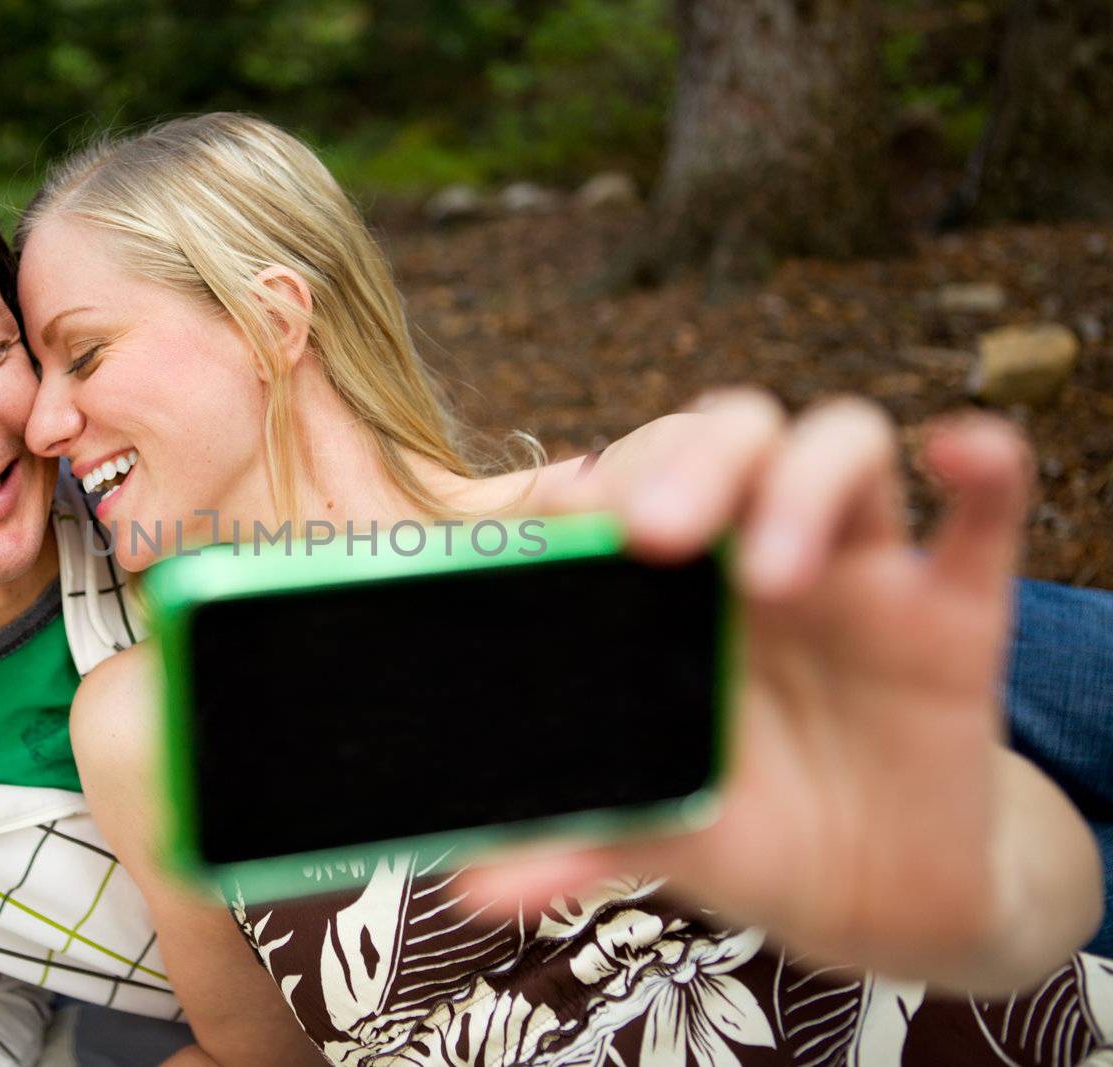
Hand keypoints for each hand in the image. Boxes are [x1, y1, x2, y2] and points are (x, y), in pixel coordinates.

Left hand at [466, 389, 1099, 989]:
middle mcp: (759, 552)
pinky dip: (985, 464)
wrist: (864, 896)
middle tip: (651, 533)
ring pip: (843, 448)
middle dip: (691, 463)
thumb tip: (472, 885)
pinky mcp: (955, 616)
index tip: (563, 522)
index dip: (601, 481)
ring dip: (803, 486)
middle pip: (732, 437)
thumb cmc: (737, 827)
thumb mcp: (655, 830)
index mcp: (674, 585)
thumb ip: (574, 837)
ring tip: (773, 577)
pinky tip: (960, 451)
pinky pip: (985, 514)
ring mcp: (861, 573)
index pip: (637, 477)